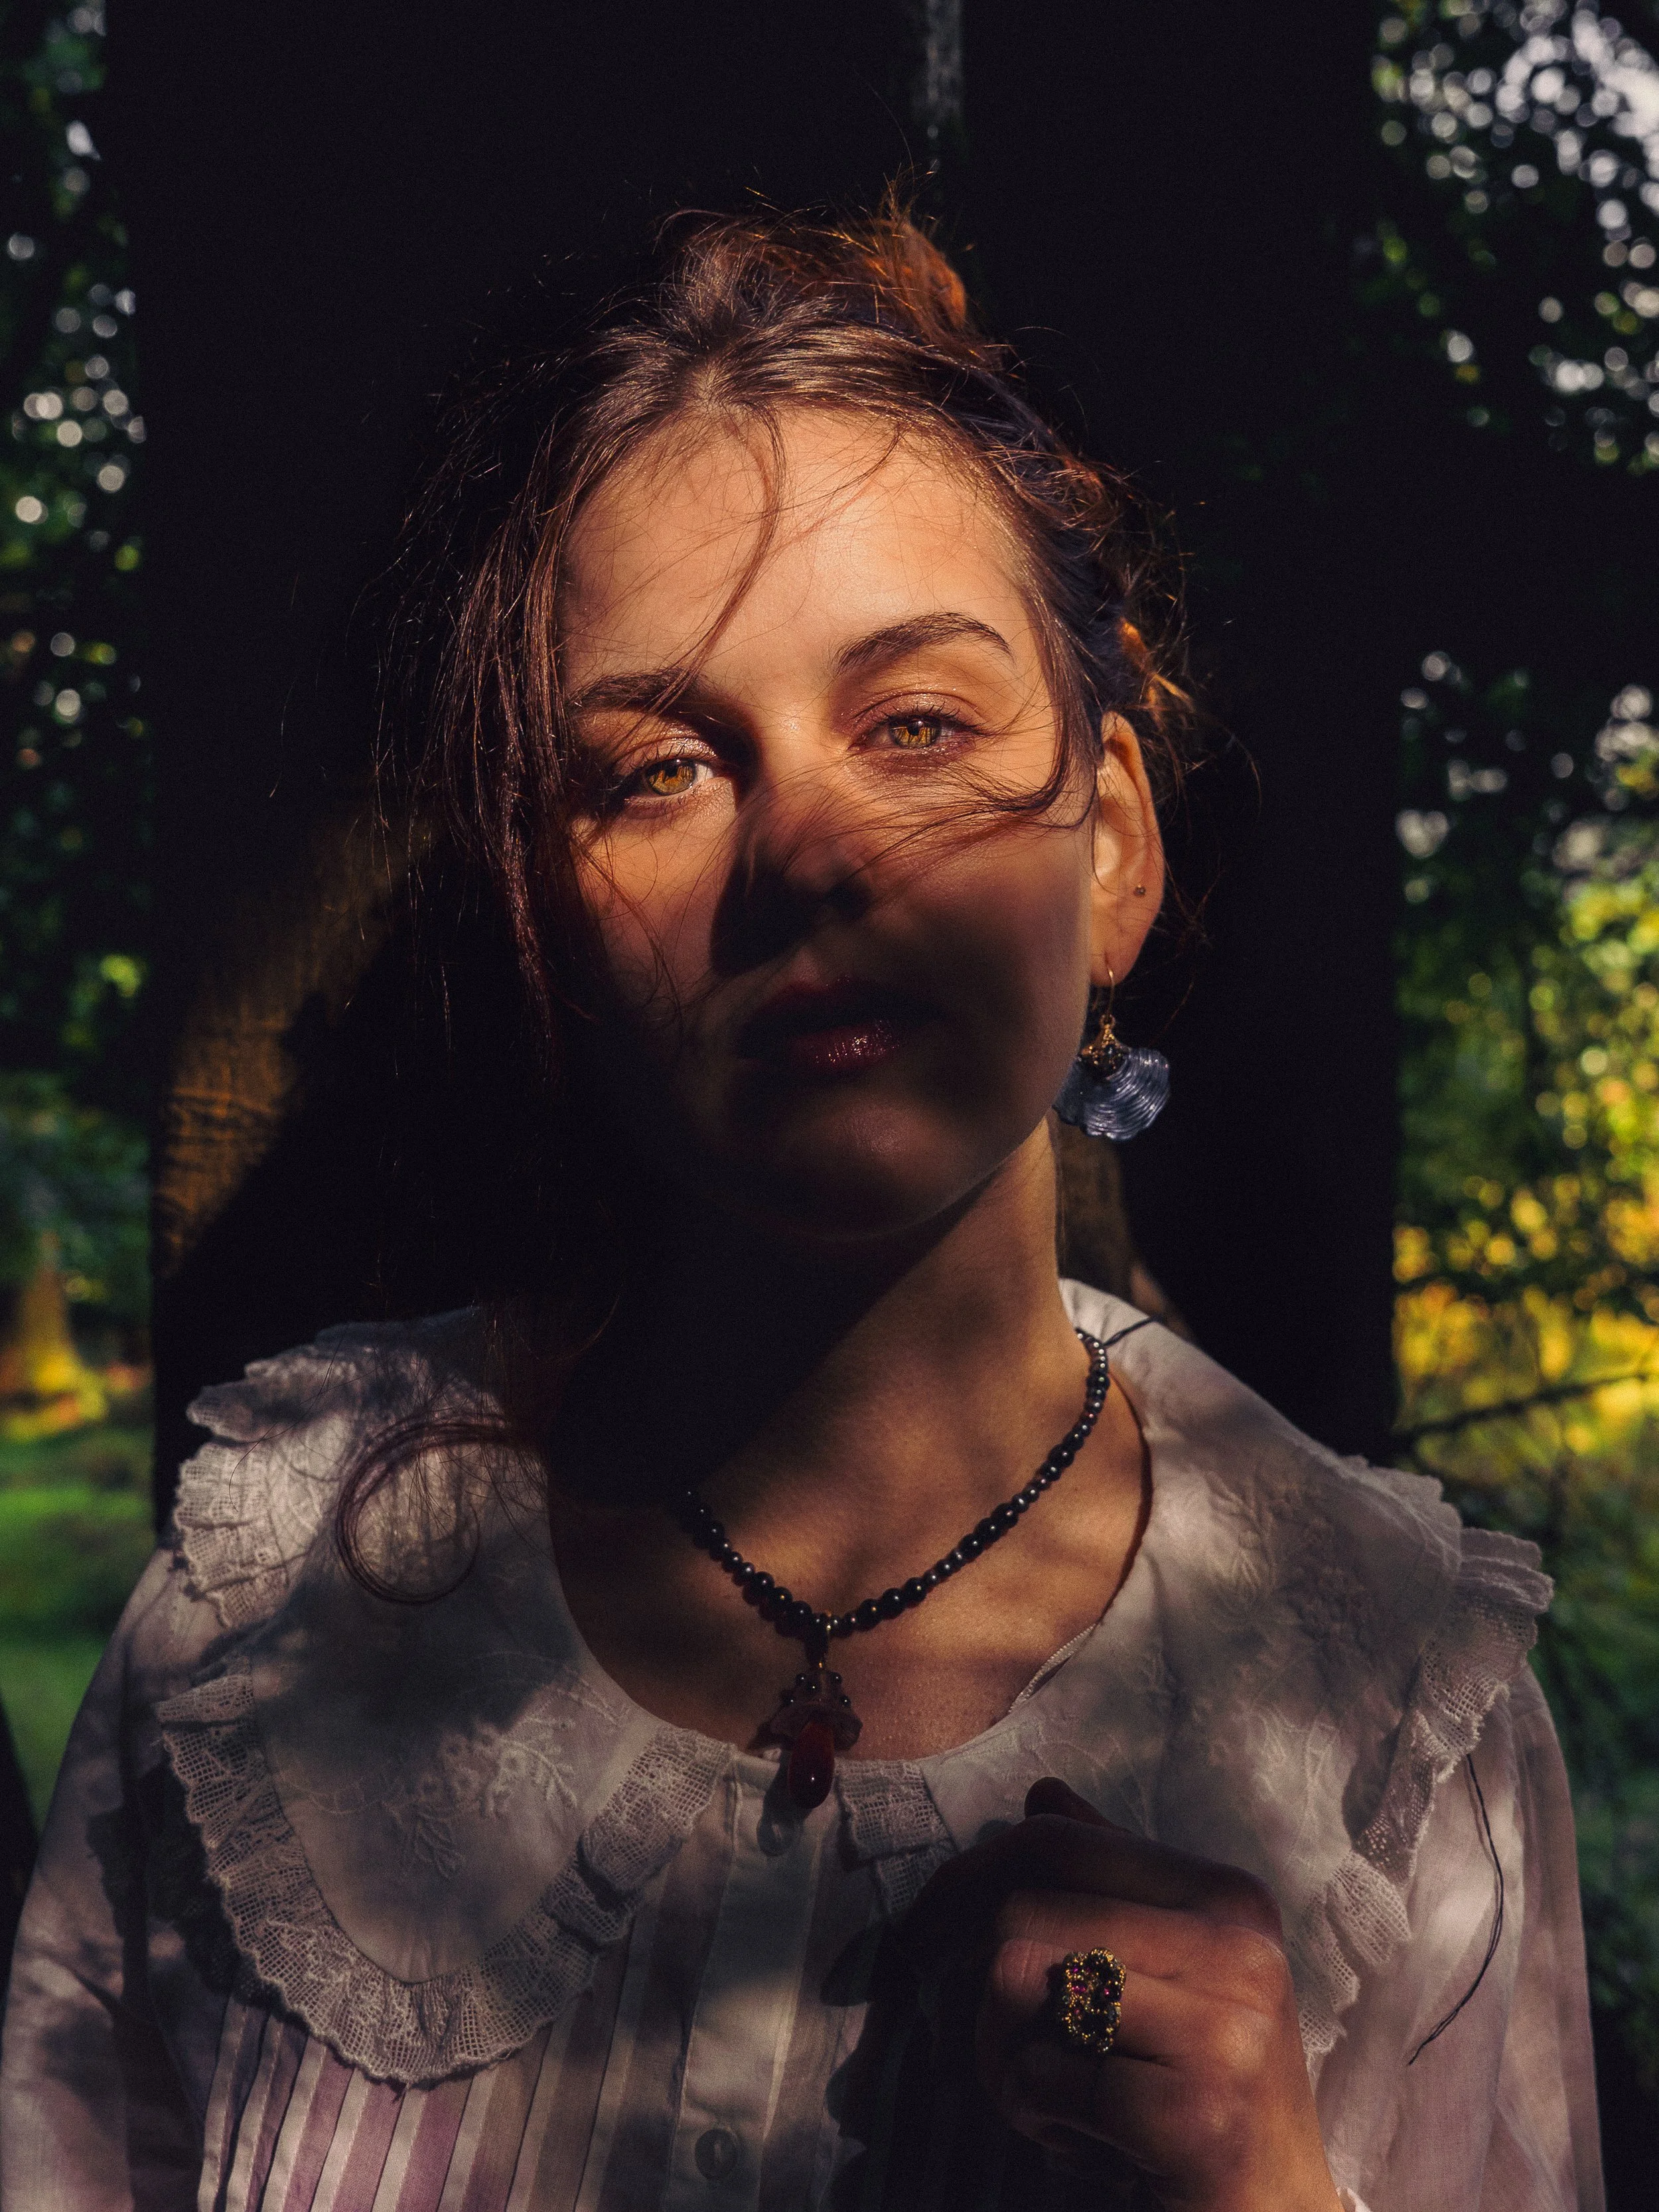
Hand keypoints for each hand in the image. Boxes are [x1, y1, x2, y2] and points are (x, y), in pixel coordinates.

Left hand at [902, 1778, 1341, 2211]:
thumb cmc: (1207, 2090)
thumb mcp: (1173, 1972)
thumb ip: (1110, 1880)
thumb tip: (1041, 1795)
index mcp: (1225, 1894)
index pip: (1055, 1841)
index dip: (965, 1879)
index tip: (923, 1935)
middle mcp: (1235, 1945)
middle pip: (1018, 1915)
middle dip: (979, 1996)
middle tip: (1012, 2059)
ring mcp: (1225, 2028)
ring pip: (1014, 1984)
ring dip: (1003, 2060)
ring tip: (1056, 2102)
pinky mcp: (1195, 2114)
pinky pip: (1041, 2080)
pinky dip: (1037, 2119)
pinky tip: (1087, 2148)